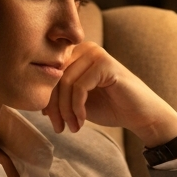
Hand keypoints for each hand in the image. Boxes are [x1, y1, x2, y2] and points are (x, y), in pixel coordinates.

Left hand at [44, 42, 176, 147]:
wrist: (140, 115)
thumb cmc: (111, 107)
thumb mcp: (78, 102)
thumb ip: (59, 96)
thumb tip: (35, 99)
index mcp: (76, 54)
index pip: (49, 74)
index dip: (47, 99)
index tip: (52, 121)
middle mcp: (84, 49)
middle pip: (54, 77)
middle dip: (54, 107)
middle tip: (59, 127)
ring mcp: (96, 53)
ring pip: (65, 83)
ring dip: (65, 111)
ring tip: (71, 127)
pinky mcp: (105, 64)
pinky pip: (79, 87)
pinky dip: (77, 108)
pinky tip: (82, 121)